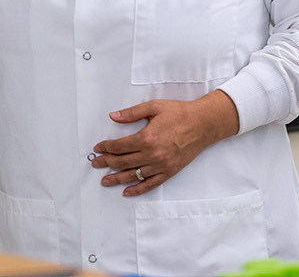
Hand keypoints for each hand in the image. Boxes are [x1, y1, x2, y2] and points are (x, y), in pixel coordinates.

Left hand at [91, 90, 238, 196]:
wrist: (203, 124)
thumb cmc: (179, 113)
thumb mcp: (154, 107)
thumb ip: (132, 113)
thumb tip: (113, 116)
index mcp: (146, 138)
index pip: (119, 146)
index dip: (106, 147)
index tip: (98, 148)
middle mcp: (152, 155)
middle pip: (123, 162)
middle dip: (107, 162)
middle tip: (96, 164)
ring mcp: (161, 165)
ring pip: (133, 175)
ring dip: (117, 178)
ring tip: (105, 181)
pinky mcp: (169, 172)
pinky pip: (150, 184)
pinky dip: (137, 189)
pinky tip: (127, 191)